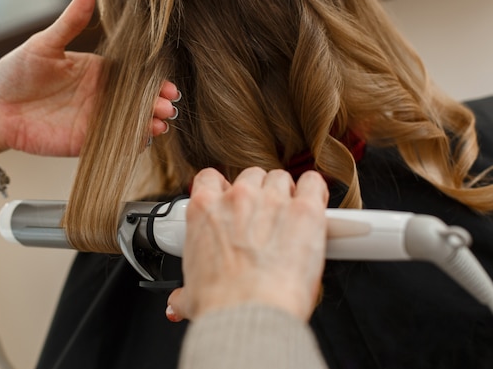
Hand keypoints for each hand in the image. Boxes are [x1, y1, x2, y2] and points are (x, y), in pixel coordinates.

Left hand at [0, 0, 178, 158]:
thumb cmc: (16, 71)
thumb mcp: (45, 43)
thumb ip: (71, 21)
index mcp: (97, 71)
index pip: (134, 76)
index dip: (153, 82)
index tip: (168, 86)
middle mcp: (101, 96)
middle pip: (138, 102)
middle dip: (157, 105)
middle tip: (168, 107)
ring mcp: (95, 120)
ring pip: (131, 123)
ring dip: (148, 124)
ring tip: (160, 123)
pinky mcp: (85, 141)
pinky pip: (114, 144)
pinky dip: (132, 144)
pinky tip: (143, 140)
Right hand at [166, 167, 327, 321]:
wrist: (250, 315)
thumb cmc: (222, 305)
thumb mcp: (192, 296)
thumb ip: (184, 293)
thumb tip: (177, 303)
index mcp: (204, 211)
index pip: (210, 179)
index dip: (223, 190)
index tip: (230, 204)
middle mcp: (237, 198)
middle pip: (251, 177)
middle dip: (258, 194)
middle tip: (264, 220)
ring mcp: (272, 200)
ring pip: (281, 178)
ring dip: (286, 193)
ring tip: (291, 218)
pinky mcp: (305, 210)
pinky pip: (312, 183)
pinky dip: (314, 191)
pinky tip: (314, 204)